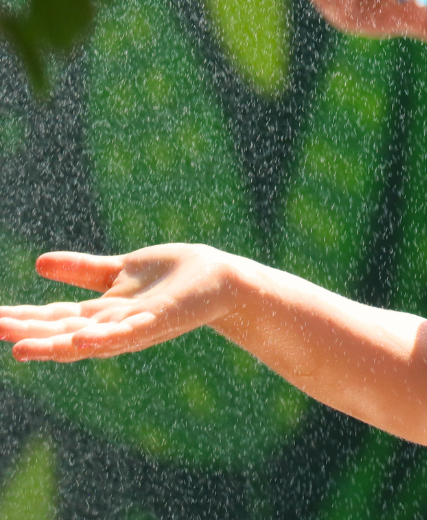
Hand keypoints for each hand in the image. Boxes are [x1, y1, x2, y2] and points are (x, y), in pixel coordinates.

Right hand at [0, 246, 240, 361]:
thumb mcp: (118, 270)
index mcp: (101, 313)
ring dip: (55, 346)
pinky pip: (128, 333)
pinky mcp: (159, 320)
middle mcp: (112, 325)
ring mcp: (135, 326)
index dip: (22, 319)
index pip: (53, 318)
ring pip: (88, 340)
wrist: (220, 279)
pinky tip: (79, 340)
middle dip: (27, 333)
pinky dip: (104, 338)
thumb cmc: (172, 276)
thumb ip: (82, 270)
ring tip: (19, 349)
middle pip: (62, 332)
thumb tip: (38, 263)